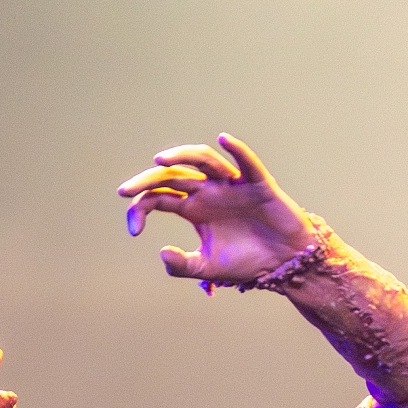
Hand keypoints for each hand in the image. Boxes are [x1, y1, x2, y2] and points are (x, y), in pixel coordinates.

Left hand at [117, 134, 316, 287]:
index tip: (133, 231)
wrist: (281, 263)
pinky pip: (247, 164)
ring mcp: (232, 185)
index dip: (141, 209)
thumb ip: (181, 265)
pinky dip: (237, 150)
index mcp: (193, 208)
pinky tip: (224, 139)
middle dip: (148, 180)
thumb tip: (161, 252)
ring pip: (204, 161)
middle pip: (174, 175)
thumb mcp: (206, 268)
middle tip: (125, 190)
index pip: (159, 197)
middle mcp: (209, 191)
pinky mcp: (258, 185)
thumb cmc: (245, 261)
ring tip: (159, 160)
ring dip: (182, 156)